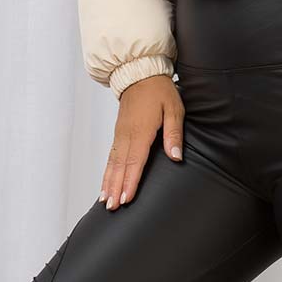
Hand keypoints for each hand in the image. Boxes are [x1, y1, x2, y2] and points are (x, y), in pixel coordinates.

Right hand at [100, 74, 183, 208]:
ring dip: (108, 183)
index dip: (130, 181)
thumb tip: (176, 156)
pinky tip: (105, 184)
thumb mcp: (174, 109)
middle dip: (115, 188)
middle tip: (112, 208)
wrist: (139, 73)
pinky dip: (107, 172)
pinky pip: (111, 156)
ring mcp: (120, 134)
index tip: (126, 198)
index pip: (135, 161)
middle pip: (120, 166)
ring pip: (112, 163)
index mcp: (142, 130)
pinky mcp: (118, 133)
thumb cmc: (159, 91)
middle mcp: (127, 135)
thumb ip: (174, 134)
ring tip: (105, 202)